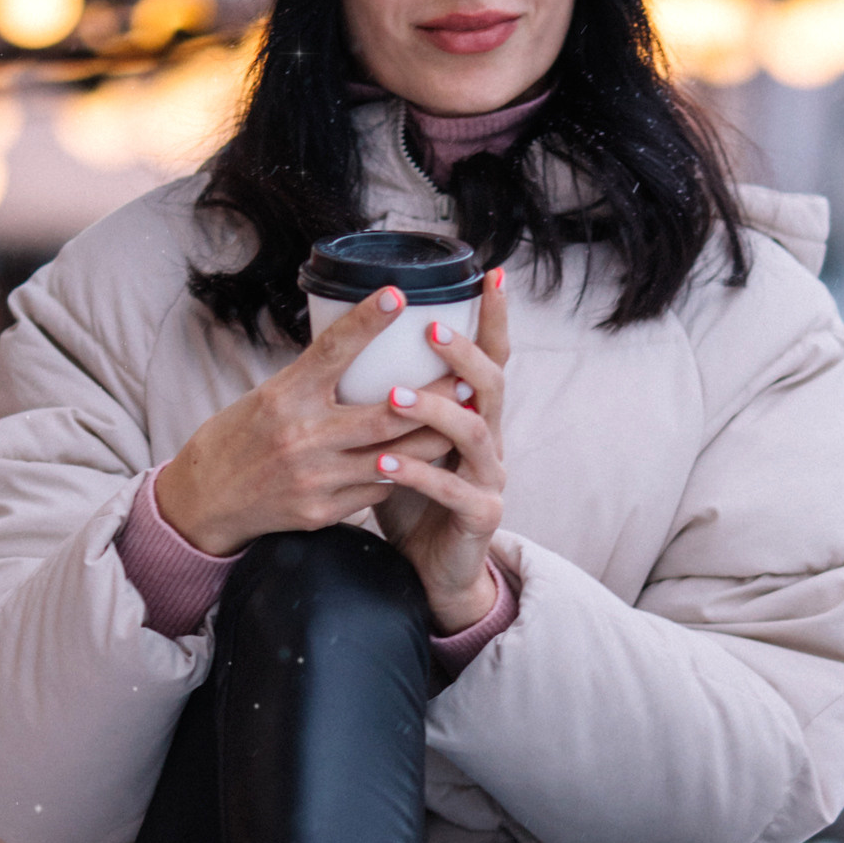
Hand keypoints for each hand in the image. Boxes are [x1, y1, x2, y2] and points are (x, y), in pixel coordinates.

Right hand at [156, 287, 456, 553]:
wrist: (205, 500)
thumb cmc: (240, 438)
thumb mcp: (268, 396)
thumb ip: (314, 379)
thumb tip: (361, 346)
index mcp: (284, 397)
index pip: (330, 350)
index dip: (366, 321)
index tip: (398, 294)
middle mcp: (300, 436)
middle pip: (384, 415)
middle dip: (434, 398)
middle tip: (470, 379)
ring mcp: (314, 478)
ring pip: (393, 459)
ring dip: (433, 439)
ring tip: (466, 420)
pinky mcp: (321, 511)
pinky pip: (376, 491)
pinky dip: (403, 474)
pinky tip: (426, 463)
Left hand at [372, 270, 509, 631]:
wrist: (435, 568)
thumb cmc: (411, 499)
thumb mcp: (400, 440)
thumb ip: (390, 400)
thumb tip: (349, 346)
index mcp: (473, 415)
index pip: (491, 356)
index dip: (494, 317)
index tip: (490, 274)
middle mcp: (491, 440)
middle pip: (492, 384)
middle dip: (464, 353)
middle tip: (432, 329)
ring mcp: (491, 478)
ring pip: (475, 434)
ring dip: (435, 410)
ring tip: (395, 395)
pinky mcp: (480, 515)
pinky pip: (452, 490)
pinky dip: (417, 475)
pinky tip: (385, 465)